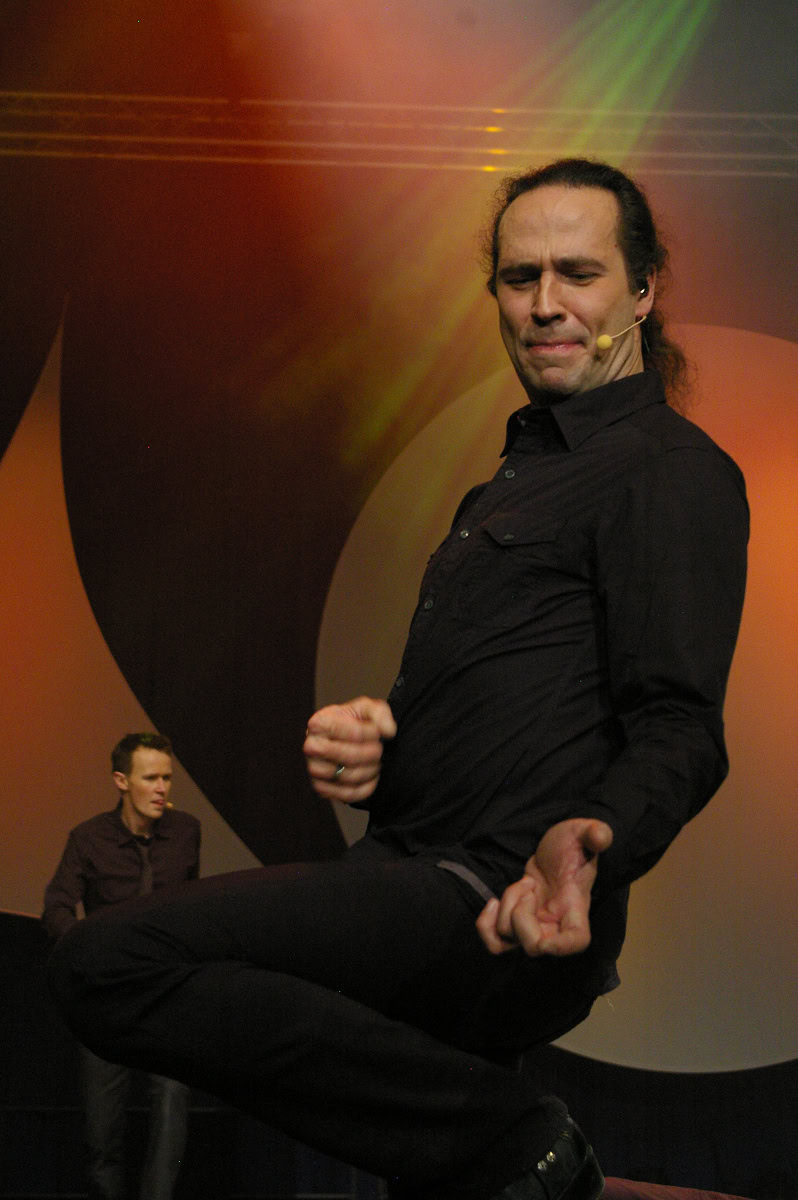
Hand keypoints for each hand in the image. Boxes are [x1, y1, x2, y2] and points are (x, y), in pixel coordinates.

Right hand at [303, 697, 396, 804]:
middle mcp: (311, 746)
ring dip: (370, 770)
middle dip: (371, 754)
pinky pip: (348, 794)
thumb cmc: (353, 722)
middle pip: (349, 756)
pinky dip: (366, 788)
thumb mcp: (367, 708)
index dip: (371, 734)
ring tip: (376, 762)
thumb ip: (380, 713)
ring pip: (348, 776)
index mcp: (319, 722)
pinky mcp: (321, 788)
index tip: (378, 732)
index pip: (352, 732)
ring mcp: (314, 769)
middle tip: (379, 749)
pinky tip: (373, 777)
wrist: (344, 740)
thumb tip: (389, 731)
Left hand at [476, 819, 612, 956]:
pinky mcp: (517, 923)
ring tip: (519, 887)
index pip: (576, 941)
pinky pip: (495, 940)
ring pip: (509, 941)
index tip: (543, 936)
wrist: (556, 849)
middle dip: (519, 915)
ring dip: (504, 911)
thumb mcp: (582, 832)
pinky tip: (493, 903)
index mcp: (575, 907)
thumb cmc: (572, 843)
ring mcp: (535, 926)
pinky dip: (486, 925)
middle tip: (527, 887)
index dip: (560, 947)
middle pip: (533, 946)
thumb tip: (601, 836)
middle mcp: (555, 925)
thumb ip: (594, 832)